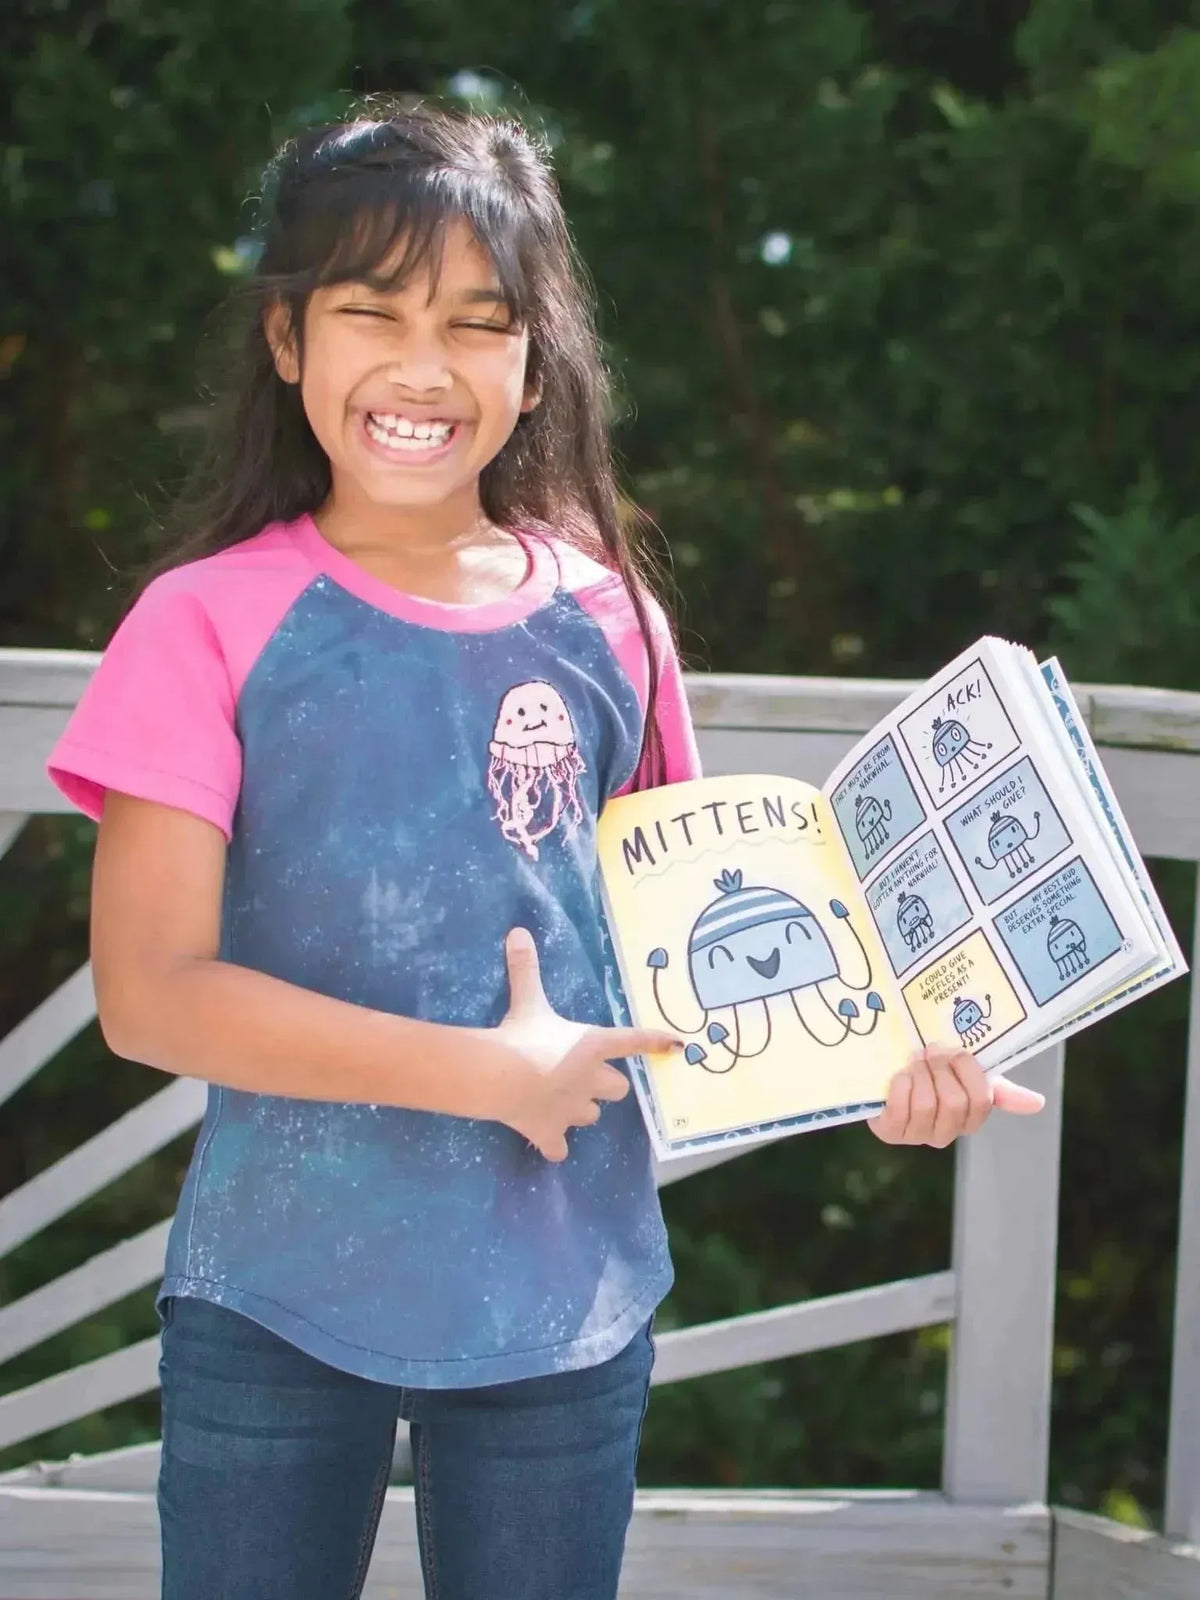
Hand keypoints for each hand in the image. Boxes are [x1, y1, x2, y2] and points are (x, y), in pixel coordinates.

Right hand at [490, 928, 680, 1162]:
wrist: (503, 1078)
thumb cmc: (523, 1036)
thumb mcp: (527, 1000)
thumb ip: (526, 968)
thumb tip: (518, 931)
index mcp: (593, 1046)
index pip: (633, 1041)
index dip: (656, 1042)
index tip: (678, 1045)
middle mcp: (591, 1080)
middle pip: (617, 1088)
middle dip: (607, 1084)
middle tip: (585, 1076)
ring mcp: (572, 1111)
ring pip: (592, 1115)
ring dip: (583, 1110)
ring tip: (561, 1102)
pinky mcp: (550, 1133)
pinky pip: (560, 1148)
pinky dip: (554, 1145)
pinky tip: (546, 1140)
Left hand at [868, 1045, 1045, 1147]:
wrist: (887, 1071)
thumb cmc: (932, 1073)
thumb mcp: (967, 1074)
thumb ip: (1000, 1090)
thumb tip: (1038, 1103)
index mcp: (968, 1119)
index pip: (980, 1100)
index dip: (967, 1071)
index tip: (955, 1052)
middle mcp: (945, 1133)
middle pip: (954, 1102)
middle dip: (940, 1069)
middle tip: (928, 1052)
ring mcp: (917, 1135)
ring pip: (927, 1104)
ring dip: (919, 1074)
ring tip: (912, 1061)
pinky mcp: (889, 1132)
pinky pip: (901, 1107)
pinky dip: (900, 1084)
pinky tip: (898, 1076)